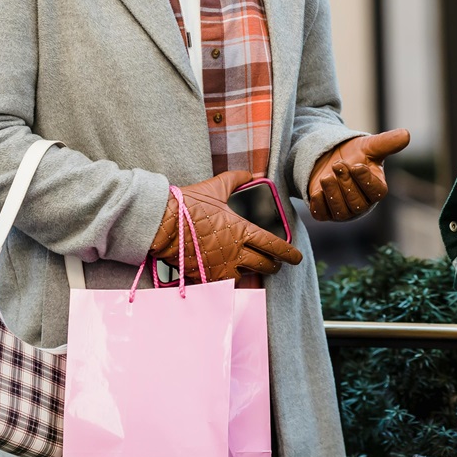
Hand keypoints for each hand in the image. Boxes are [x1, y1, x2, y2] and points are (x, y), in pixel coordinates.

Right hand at [149, 170, 302, 281]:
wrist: (161, 223)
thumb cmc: (189, 204)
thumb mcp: (216, 187)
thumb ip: (236, 179)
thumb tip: (251, 174)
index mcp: (242, 231)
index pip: (273, 245)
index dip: (288, 253)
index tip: (296, 257)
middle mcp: (235, 252)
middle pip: (264, 265)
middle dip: (272, 265)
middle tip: (274, 264)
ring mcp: (220, 267)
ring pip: (245, 276)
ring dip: (250, 272)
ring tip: (250, 268)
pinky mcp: (204, 276)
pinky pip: (222, 283)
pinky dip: (227, 278)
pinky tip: (226, 273)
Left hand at [307, 129, 409, 221]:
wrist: (329, 158)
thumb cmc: (355, 154)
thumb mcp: (370, 146)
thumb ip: (387, 142)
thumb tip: (406, 134)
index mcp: (376, 188)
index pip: (377, 192)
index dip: (366, 180)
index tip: (356, 165)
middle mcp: (362, 203)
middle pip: (357, 203)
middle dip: (346, 183)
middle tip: (338, 164)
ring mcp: (344, 211)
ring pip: (341, 211)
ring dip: (333, 193)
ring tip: (326, 176)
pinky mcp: (325, 213)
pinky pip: (322, 214)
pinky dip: (319, 203)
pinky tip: (317, 190)